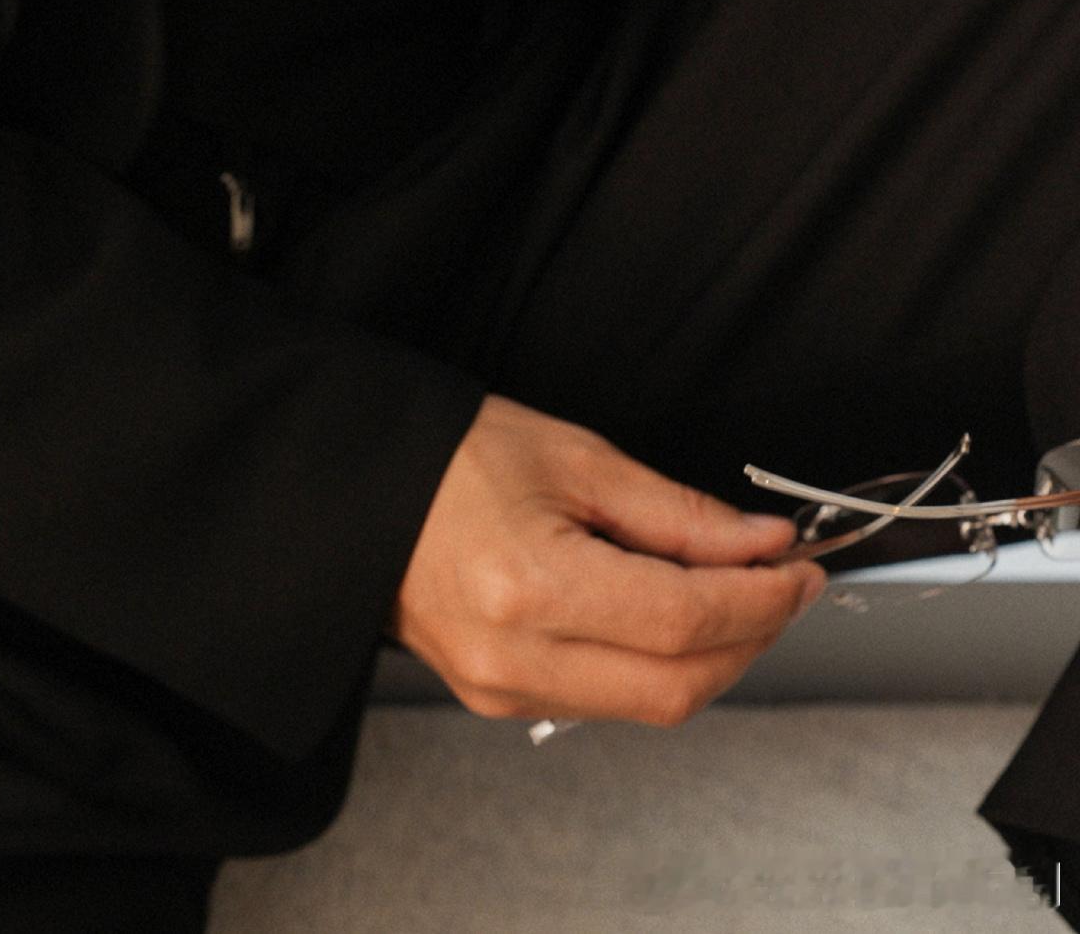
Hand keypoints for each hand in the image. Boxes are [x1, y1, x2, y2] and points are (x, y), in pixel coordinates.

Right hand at [394, 391, 826, 726]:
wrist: (358, 490)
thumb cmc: (453, 455)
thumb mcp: (574, 457)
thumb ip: (676, 513)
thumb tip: (763, 547)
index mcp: (530, 585)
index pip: (683, 619)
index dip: (760, 600)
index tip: (800, 568)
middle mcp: (515, 657)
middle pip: (677, 685)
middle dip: (750, 637)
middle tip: (784, 584)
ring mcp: (503, 690)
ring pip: (649, 704)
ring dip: (711, 656)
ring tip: (732, 592)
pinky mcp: (498, 700)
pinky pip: (607, 700)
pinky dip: (658, 663)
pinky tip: (670, 613)